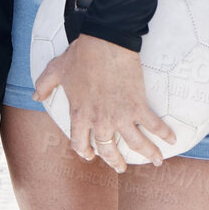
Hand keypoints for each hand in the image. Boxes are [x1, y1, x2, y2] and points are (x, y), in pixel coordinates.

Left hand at [33, 33, 175, 170]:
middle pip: (108, 150)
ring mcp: (120, 116)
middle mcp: (99, 121)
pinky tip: (172, 140)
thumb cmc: (80, 55)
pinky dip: (165, 134)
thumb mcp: (56, 70)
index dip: (84, 152)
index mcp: (79, 114)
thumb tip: (35, 96)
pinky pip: (154, 126)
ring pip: (135, 144)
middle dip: (115, 162)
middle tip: (121, 167)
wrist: (104, 43)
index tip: (91, 156)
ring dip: (148, 154)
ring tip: (157, 160)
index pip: (79, 143)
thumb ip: (44, 85)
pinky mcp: (138, 106)